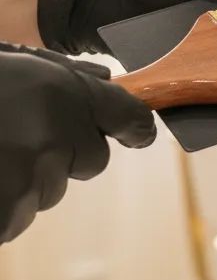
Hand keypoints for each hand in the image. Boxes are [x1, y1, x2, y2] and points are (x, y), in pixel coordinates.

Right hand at [0, 44, 155, 242]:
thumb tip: (107, 84)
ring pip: (48, 191)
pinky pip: (15, 218)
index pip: (126, 114)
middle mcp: (55, 135)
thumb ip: (60, 75)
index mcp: (59, 92)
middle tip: (16, 137)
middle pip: (91, 160)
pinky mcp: (6, 217)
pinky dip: (0, 209)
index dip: (135, 125)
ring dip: (23, 180)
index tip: (140, 133)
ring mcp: (30, 180)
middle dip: (65, 153)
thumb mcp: (11, 61)